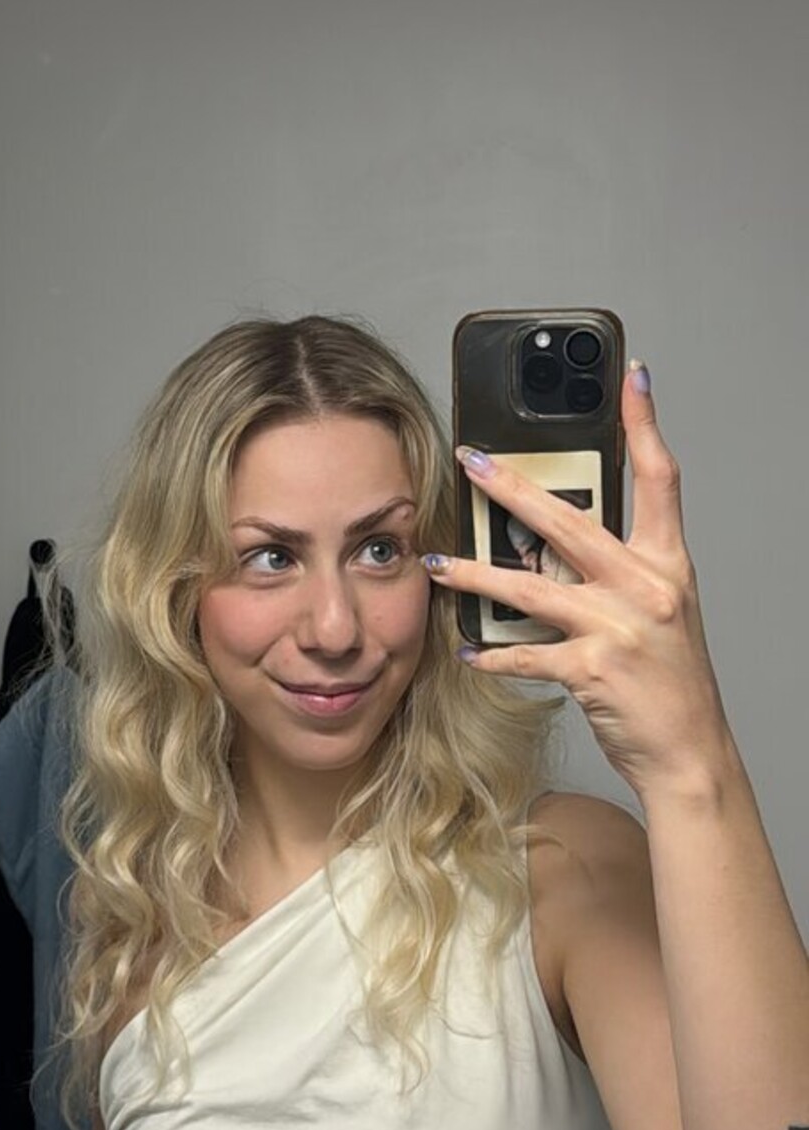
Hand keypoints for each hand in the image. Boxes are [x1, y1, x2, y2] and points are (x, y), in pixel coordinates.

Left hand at [426, 363, 730, 799]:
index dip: (645, 424)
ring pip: (532, 587)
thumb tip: (554, 544)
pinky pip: (528, 654)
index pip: (660, 479)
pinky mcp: (594, 669)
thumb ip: (616, 574)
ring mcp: (620, 627)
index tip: (633, 377)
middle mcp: (647, 587)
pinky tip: (468, 652)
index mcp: (667, 565)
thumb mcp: (659, 615)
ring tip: (440, 563)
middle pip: (570, 521)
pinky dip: (494, 655)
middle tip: (471, 460)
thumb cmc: (669, 685)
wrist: (690, 752)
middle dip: (512, 487)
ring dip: (477, 574)